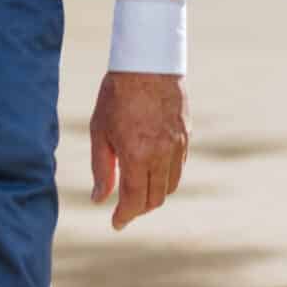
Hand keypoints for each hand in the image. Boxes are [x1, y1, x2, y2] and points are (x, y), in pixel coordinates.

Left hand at [89, 71, 187, 230]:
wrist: (148, 62)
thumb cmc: (117, 96)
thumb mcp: (100, 132)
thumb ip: (102, 169)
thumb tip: (100, 199)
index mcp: (138, 156)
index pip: (134, 201)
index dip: (124, 217)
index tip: (116, 223)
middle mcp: (162, 154)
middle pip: (155, 198)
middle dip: (139, 209)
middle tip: (124, 210)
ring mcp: (178, 145)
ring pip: (171, 185)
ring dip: (155, 195)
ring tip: (139, 193)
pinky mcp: (186, 135)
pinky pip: (179, 167)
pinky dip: (167, 177)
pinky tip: (153, 171)